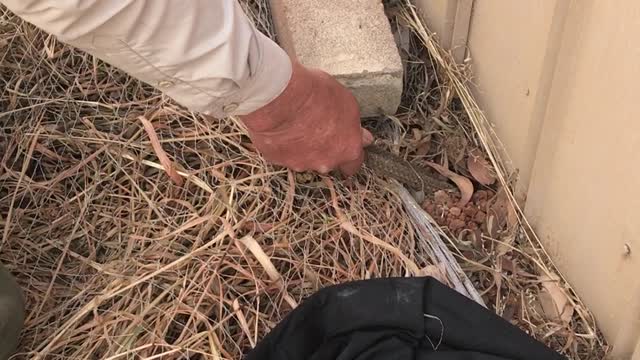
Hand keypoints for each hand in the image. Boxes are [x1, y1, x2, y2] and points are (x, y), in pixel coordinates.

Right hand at [239, 60, 372, 175]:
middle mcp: (326, 162)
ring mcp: (301, 163)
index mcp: (347, 149)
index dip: (348, 153)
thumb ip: (355, 126)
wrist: (281, 97)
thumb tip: (364, 137)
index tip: (344, 145)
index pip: (354, 164)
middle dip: (323, 149)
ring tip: (295, 124)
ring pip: (304, 159)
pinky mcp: (278, 161)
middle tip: (316, 128)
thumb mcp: (347, 103)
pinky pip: (282, 154)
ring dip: (302, 147)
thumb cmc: (316, 94)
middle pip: (327, 161)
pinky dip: (283, 145)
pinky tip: (280, 127)